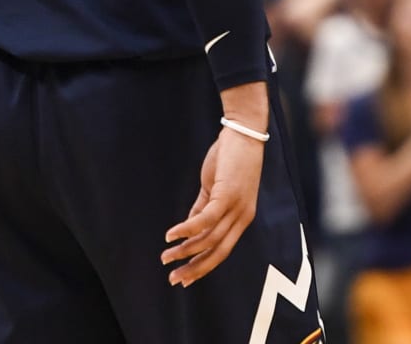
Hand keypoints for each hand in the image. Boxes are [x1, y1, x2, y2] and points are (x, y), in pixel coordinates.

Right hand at [161, 126, 263, 286]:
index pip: (222, 251)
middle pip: (218, 252)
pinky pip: (205, 219)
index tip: (185, 279)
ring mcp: (237, 207)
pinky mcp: (228, 195)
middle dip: (195, 268)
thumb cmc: (230, 157)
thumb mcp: (215, 188)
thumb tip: (189, 229)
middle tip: (173, 279)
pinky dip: (188, 230)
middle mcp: (242, 217)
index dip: (203, 266)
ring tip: (166, 257)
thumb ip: (203, 208)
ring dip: (186, 250)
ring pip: (210, 239)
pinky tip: (172, 235)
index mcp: (241, 218)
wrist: (244, 131)